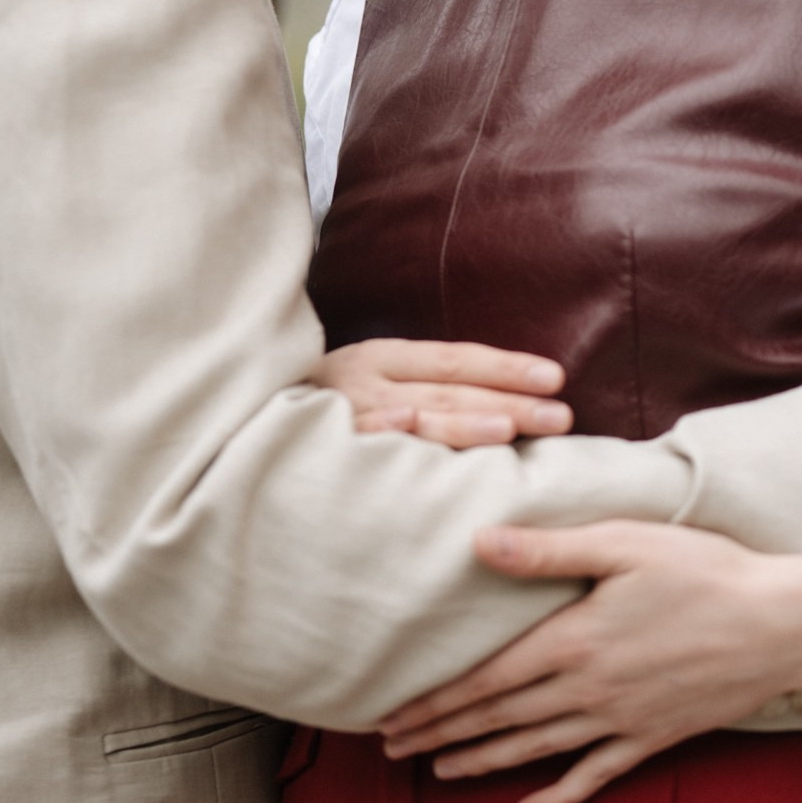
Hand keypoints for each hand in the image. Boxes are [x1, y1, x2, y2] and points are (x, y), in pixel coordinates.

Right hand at [306, 338, 571, 448]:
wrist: (240, 426)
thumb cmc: (323, 410)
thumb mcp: (371, 385)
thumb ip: (424, 390)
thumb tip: (501, 406)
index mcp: (381, 357)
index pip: (456, 359)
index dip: (506, 366)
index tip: (556, 377)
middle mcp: (364, 378)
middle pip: (447, 388)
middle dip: (508, 400)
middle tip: (561, 415)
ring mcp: (342, 411)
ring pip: (412, 415)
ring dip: (461, 422)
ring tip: (508, 430)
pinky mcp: (319, 445)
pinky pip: (358, 441)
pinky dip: (383, 432)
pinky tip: (408, 427)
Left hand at [379, 521, 801, 802]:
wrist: (781, 623)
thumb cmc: (704, 571)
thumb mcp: (623, 543)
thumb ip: (548, 550)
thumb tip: (477, 542)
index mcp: (572, 640)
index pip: (484, 678)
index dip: (433, 700)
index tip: (389, 716)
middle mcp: (586, 690)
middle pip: (498, 718)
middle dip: (440, 734)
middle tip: (392, 749)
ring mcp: (619, 721)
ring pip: (534, 749)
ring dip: (481, 762)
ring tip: (437, 772)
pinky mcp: (652, 739)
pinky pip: (593, 777)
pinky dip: (556, 798)